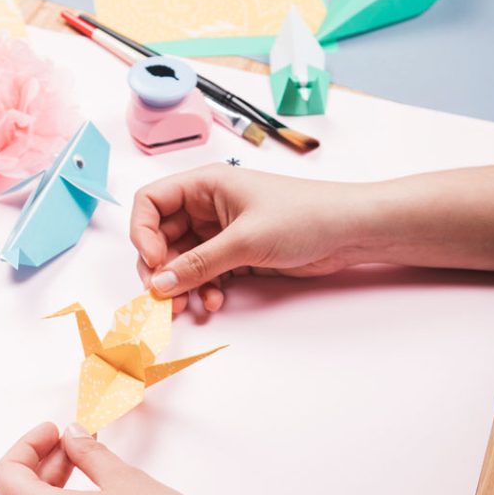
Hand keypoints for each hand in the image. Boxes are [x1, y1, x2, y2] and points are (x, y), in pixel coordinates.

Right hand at [130, 164, 493, 312]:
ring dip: (181, 285)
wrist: (350, 231)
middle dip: (160, 268)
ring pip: (182, 260)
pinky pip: (204, 274)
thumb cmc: (304, 216)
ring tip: (187, 308)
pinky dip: (203, 290)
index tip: (155, 262)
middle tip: (163, 297)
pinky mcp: (235, 254)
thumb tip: (160, 283)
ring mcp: (220, 232)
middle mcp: (206, 207)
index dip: (143, 232)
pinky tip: (214, 302)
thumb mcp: (245, 240)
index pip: (151, 202)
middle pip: (161, 237)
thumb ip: (199, 263)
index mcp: (204, 185)